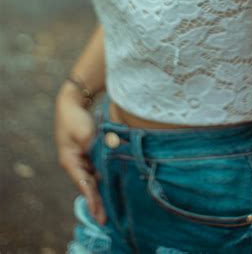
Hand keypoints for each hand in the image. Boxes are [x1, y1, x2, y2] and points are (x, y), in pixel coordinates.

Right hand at [55, 82, 106, 223]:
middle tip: (104, 219)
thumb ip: (94, 148)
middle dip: (96, 201)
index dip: (91, 198)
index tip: (98, 212)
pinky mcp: (87, 152)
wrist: (72, 101)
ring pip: (92, 178)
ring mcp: (80, 158)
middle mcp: (74, 162)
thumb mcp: (85, 133)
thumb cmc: (76, 117)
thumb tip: (106, 159)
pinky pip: (96, 168)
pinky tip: (111, 186)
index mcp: (69, 160)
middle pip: (87, 184)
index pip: (83, 183)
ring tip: (109, 208)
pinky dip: (103, 177)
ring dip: (101, 191)